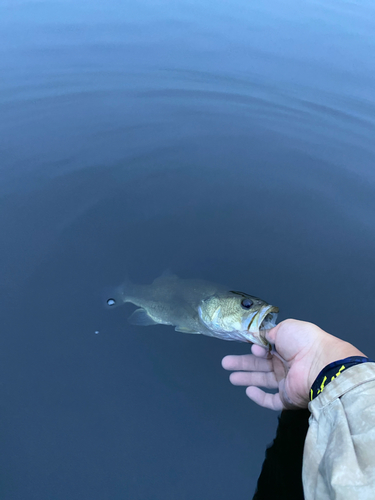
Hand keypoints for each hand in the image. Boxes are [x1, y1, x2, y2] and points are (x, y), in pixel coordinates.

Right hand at [222, 319, 364, 410]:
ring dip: (247, 378)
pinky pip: (272, 400)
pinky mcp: (288, 398)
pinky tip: (248, 391)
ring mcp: (287, 382)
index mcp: (287, 346)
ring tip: (231, 377)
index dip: (254, 346)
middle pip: (260, 364)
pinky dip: (259, 397)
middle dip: (242, 363)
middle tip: (226, 363)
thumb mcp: (284, 328)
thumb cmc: (303, 343)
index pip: (266, 347)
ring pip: (263, 380)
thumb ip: (269, 333)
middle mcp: (286, 363)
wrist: (321, 365)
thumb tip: (259, 338)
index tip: (244, 344)